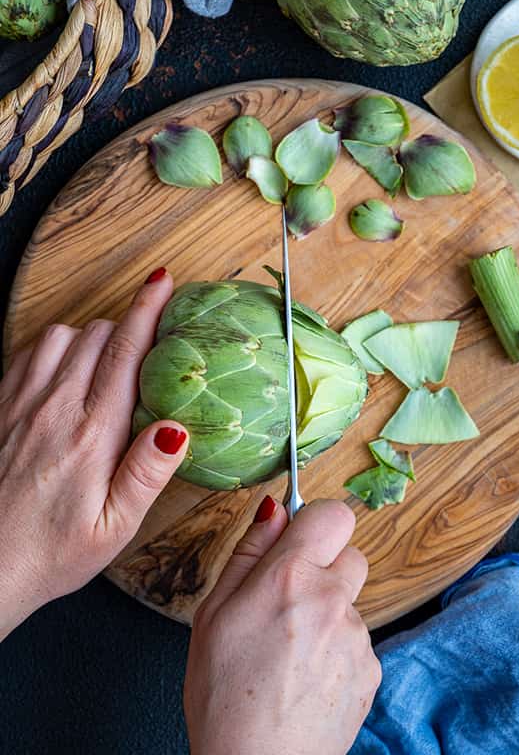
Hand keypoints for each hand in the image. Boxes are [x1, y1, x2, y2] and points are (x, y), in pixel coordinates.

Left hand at [0, 268, 187, 638]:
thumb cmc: (51, 555)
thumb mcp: (115, 528)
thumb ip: (147, 474)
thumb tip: (178, 426)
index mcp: (93, 435)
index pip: (127, 353)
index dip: (148, 311)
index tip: (162, 283)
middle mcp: (54, 410)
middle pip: (97, 335)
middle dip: (127, 328)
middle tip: (149, 343)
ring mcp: (19, 405)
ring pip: (59, 337)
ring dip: (89, 338)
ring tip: (108, 361)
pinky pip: (25, 355)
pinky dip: (51, 351)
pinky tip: (64, 374)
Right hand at [184, 497, 380, 754]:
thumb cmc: (223, 699)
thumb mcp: (212, 617)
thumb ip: (248, 554)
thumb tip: (273, 509)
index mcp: (290, 579)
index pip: (333, 513)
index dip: (315, 524)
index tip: (298, 542)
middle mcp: (333, 600)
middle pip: (351, 555)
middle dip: (325, 570)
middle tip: (287, 606)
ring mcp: (358, 636)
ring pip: (351, 604)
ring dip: (328, 617)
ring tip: (288, 656)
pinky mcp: (372, 667)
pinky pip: (358, 642)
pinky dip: (337, 653)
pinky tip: (306, 679)